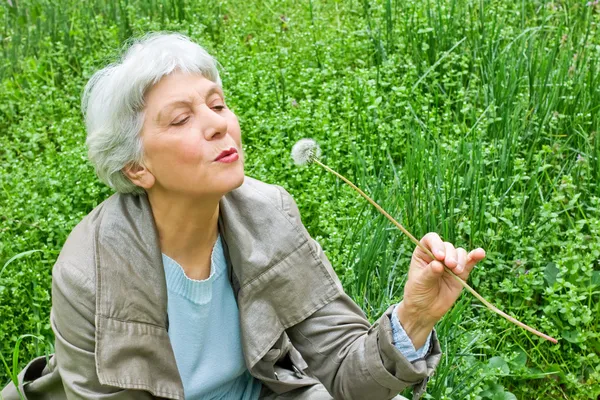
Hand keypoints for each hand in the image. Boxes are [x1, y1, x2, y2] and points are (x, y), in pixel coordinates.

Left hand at [396, 233, 485, 347]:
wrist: (425, 310)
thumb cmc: (417, 293)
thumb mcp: (420, 282)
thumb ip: (429, 272)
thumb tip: (439, 264)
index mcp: (423, 253)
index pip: (431, 239)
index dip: (437, 244)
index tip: (439, 256)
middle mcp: (438, 255)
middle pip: (448, 246)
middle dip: (450, 255)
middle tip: (449, 266)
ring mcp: (450, 263)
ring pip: (459, 253)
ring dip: (460, 260)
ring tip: (456, 271)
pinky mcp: (461, 273)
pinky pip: (470, 262)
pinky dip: (475, 257)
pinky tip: (480, 253)